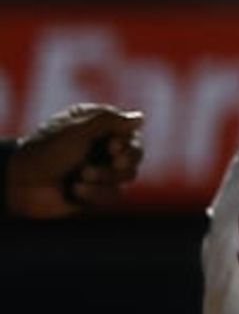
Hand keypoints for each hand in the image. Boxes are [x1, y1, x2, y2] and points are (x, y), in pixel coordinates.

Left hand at [8, 103, 143, 217]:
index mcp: (95, 127)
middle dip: (120, 163)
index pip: (129, 133)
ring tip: (80, 178)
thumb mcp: (77, 131)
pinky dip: (95, 194)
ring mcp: (98, 170)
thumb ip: (110, 121)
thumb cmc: (46, 151)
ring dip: (104, 178)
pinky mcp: (95, 192)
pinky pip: (113, 195)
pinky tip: (75, 191)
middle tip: (110, 162)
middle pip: (134, 155)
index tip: (112, 147)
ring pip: (126, 177)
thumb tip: (141, 118)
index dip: (127, 143)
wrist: (21, 184)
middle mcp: (100, 147)